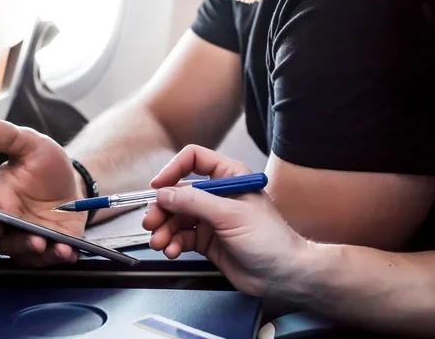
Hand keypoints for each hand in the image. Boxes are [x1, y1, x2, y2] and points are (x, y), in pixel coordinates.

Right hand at [0, 120, 86, 266]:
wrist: (73, 181)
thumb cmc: (45, 167)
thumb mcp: (33, 146)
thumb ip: (11, 137)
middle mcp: (7, 223)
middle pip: (0, 242)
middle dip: (16, 243)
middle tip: (33, 238)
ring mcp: (28, 238)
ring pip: (23, 254)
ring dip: (36, 253)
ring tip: (50, 245)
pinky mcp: (50, 246)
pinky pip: (49, 259)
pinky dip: (58, 257)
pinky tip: (68, 251)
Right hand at [142, 145, 306, 297]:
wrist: (282, 274)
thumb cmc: (269, 239)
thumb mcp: (230, 215)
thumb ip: (195, 202)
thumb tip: (165, 193)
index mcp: (229, 176)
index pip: (194, 160)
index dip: (173, 170)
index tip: (158, 186)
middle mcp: (217, 194)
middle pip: (178, 192)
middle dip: (162, 209)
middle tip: (152, 223)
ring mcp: (211, 218)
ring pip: (176, 217)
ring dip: (164, 229)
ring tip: (160, 242)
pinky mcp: (206, 239)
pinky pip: (181, 237)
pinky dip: (172, 243)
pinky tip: (171, 251)